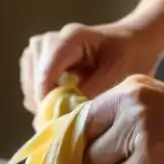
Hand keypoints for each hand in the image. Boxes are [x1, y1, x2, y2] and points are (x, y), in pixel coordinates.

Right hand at [19, 22, 163, 113]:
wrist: (134, 43)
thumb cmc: (130, 56)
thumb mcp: (118, 75)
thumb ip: (92, 94)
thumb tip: (65, 117)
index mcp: (69, 38)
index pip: (46, 72)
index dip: (48, 101)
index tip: (56, 124)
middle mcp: (49, 41)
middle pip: (33, 80)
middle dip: (47, 105)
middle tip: (66, 125)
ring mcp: (40, 51)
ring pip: (29, 86)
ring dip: (43, 105)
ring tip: (66, 117)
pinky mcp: (38, 63)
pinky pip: (31, 89)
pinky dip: (44, 103)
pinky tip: (63, 109)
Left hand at [83, 75, 163, 163]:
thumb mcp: (147, 105)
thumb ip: (116, 118)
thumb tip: (77, 147)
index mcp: (125, 91)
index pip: (82, 118)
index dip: (83, 139)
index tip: (93, 150)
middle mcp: (128, 106)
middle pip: (86, 143)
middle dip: (99, 157)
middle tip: (125, 157)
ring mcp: (138, 131)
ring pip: (100, 163)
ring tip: (146, 160)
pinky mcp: (148, 157)